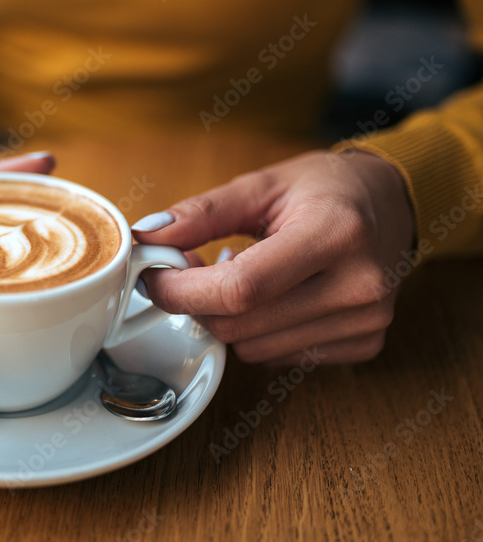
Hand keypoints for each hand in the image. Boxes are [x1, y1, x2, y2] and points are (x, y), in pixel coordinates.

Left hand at [133, 151, 414, 365]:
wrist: (393, 202)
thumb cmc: (325, 189)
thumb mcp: (262, 184)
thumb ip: (202, 214)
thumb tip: (147, 237)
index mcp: (336, 233)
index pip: (240, 288)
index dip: (182, 290)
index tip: (153, 276)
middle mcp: (360, 284)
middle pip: (240, 325)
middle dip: (196, 302)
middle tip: (189, 268)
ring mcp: (367, 321)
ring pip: (253, 349)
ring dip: (228, 319)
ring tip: (239, 276)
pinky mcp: (365, 344)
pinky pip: (281, 357)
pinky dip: (260, 332)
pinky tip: (272, 298)